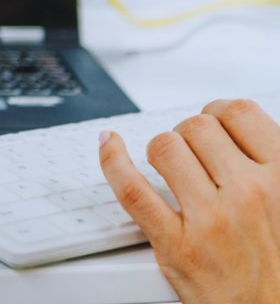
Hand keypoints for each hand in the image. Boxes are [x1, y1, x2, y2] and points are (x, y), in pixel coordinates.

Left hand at [99, 99, 279, 302]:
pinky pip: (131, 188)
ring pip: (164, 147)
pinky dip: (112, 160)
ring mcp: (209, 219)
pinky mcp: (174, 243)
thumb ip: (261, 162)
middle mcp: (249, 194)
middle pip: (196, 127)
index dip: (216, 113)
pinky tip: (109, 145)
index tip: (209, 124)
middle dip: (186, 135)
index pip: (238, 112)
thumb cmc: (272, 259)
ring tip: (167, 168)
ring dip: (159, 151)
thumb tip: (227, 123)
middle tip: (189, 157)